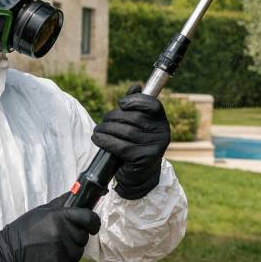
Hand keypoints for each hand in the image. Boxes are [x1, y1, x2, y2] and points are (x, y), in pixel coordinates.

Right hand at [0, 193, 100, 261]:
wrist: (6, 253)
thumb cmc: (24, 231)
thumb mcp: (42, 211)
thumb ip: (62, 204)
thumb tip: (79, 194)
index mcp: (60, 216)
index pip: (90, 218)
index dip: (93, 223)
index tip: (91, 226)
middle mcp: (63, 232)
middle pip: (83, 238)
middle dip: (75, 240)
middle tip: (58, 240)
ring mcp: (61, 249)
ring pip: (77, 254)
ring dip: (68, 254)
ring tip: (51, 251)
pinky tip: (48, 260)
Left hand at [91, 83, 169, 199]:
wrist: (138, 176)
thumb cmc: (135, 145)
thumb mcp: (136, 125)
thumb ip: (135, 106)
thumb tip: (136, 86)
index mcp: (161, 122)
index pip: (153, 105)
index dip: (136, 101)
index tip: (121, 104)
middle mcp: (162, 133)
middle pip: (134, 118)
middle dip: (113, 117)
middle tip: (102, 122)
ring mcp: (155, 147)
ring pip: (126, 132)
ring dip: (106, 130)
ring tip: (98, 131)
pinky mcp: (144, 159)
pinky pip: (121, 146)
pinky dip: (106, 141)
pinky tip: (98, 139)